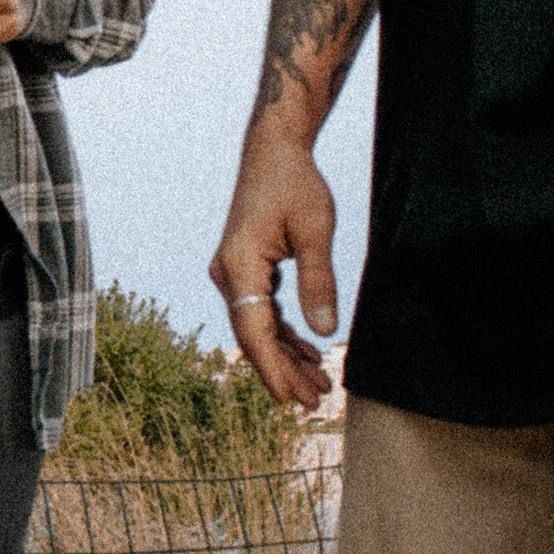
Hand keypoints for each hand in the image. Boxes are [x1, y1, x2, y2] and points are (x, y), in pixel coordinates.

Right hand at [208, 136, 338, 409]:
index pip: (254, 330)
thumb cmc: (295, 184)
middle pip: (253, 335)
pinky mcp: (245, 267)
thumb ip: (319, 282)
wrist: (273, 151)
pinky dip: (283, 333)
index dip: (273, 369)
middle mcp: (228, 272)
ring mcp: (233, 271)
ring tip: (320, 383)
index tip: (293, 400)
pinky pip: (261, 310)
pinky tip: (308, 351)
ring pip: (257, 326)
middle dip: (283, 371)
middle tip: (316, 403)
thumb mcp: (315, 232)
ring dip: (285, 355)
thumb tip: (325, 333)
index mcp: (240, 265)